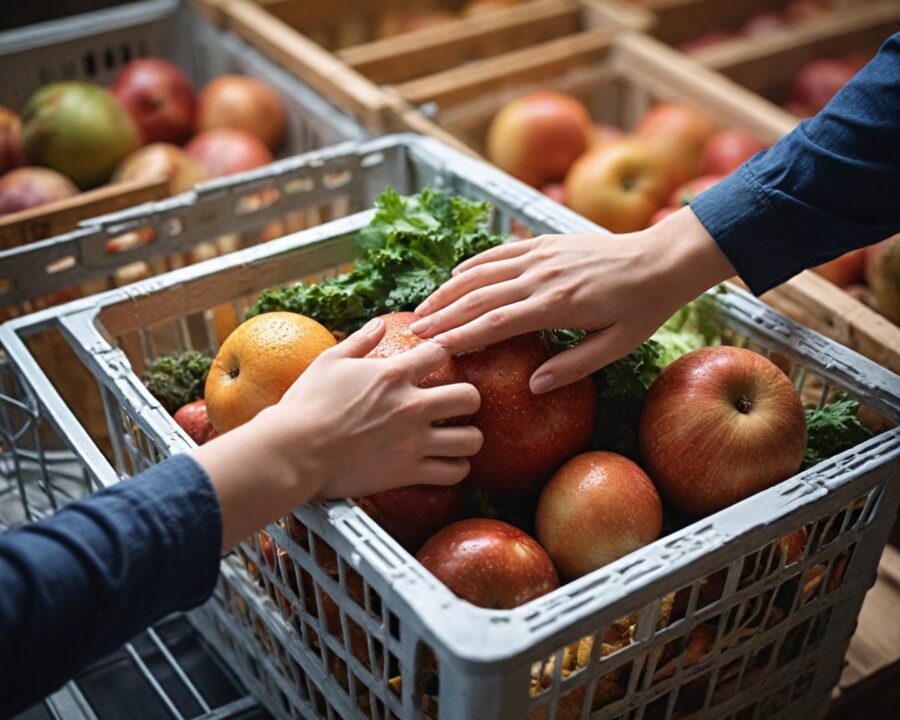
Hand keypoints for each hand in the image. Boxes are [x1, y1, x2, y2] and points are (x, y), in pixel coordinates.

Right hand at [193, 317, 481, 548]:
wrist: (293, 451)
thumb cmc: (306, 405)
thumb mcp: (329, 361)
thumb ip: (360, 340)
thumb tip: (379, 323)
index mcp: (393, 374)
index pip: (441, 352)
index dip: (443, 353)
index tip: (439, 362)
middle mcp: (412, 406)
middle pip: (470, 397)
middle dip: (469, 399)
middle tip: (457, 404)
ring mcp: (413, 441)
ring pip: (472, 439)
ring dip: (468, 437)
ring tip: (457, 436)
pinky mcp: (409, 472)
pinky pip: (454, 472)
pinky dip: (456, 468)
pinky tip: (447, 463)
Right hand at [410, 206, 734, 393]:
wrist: (662, 258)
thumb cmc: (642, 307)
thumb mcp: (617, 346)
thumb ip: (574, 366)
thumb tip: (534, 385)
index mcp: (557, 305)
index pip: (496, 322)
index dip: (461, 336)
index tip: (434, 348)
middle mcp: (542, 277)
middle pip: (479, 297)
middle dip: (443, 315)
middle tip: (413, 332)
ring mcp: (541, 256)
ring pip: (482, 272)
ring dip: (449, 290)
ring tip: (423, 308)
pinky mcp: (545, 243)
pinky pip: (500, 252)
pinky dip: (473, 264)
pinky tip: (454, 276)